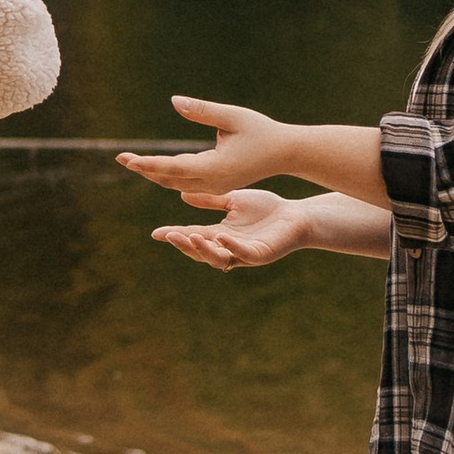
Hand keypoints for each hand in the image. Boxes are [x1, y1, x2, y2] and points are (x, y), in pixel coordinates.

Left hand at [116, 90, 291, 203]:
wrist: (286, 152)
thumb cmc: (261, 131)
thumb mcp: (232, 116)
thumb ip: (202, 110)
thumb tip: (173, 101)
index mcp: (215, 168)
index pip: (173, 167)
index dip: (148, 164)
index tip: (127, 160)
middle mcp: (213, 180)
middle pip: (169, 179)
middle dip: (144, 169)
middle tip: (120, 158)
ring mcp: (215, 185)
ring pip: (177, 183)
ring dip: (154, 172)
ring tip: (132, 162)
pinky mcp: (218, 183)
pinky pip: (187, 181)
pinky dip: (168, 174)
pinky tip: (155, 166)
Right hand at [147, 185, 317, 272]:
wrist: (297, 215)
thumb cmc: (267, 209)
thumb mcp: (233, 200)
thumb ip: (210, 200)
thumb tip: (183, 195)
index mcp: (221, 235)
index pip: (193, 236)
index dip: (175, 236)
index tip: (156, 234)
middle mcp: (229, 248)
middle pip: (201, 252)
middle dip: (184, 245)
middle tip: (170, 236)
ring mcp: (244, 254)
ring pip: (218, 258)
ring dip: (203, 249)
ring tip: (191, 236)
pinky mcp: (261, 255)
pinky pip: (243, 254)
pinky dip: (231, 247)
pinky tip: (221, 236)